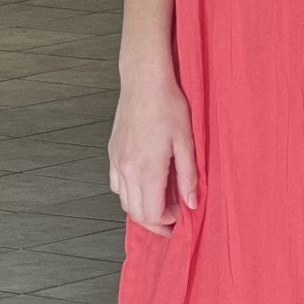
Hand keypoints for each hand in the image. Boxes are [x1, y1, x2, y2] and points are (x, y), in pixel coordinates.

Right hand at [108, 62, 197, 235]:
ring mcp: (116, 162)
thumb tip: (191, 204)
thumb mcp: (186, 142)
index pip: (152, 213)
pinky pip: (116, 185)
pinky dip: (130, 194)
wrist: (144, 82)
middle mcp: (127, 170)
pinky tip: (145, 185)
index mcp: (147, 169)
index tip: (182, 214)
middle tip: (173, 218)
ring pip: (124, 202)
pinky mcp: (112, 154)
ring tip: (161, 202)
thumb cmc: (168, 106)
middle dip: (155, 221)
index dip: (168, 221)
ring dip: (142, 208)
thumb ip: (188, 177)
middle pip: (136, 213)